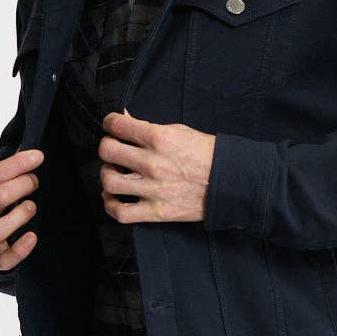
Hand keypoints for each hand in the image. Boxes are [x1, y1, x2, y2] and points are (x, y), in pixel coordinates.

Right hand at [0, 149, 43, 270]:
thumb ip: (1, 173)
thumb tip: (25, 145)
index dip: (17, 164)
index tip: (38, 156)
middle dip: (23, 185)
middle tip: (35, 181)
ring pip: (0, 229)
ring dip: (23, 213)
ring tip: (31, 206)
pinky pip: (8, 258)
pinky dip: (22, 247)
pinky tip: (32, 236)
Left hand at [99, 109, 215, 223]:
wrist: (229, 181)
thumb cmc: (205, 153)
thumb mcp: (179, 131)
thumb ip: (150, 128)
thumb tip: (126, 122)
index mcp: (159, 138)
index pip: (118, 126)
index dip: (109, 123)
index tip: (111, 125)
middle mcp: (153, 163)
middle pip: (108, 151)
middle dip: (107, 146)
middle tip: (113, 149)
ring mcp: (153, 189)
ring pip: (109, 181)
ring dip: (107, 174)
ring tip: (114, 172)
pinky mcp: (157, 211)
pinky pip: (121, 212)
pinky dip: (111, 205)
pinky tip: (113, 197)